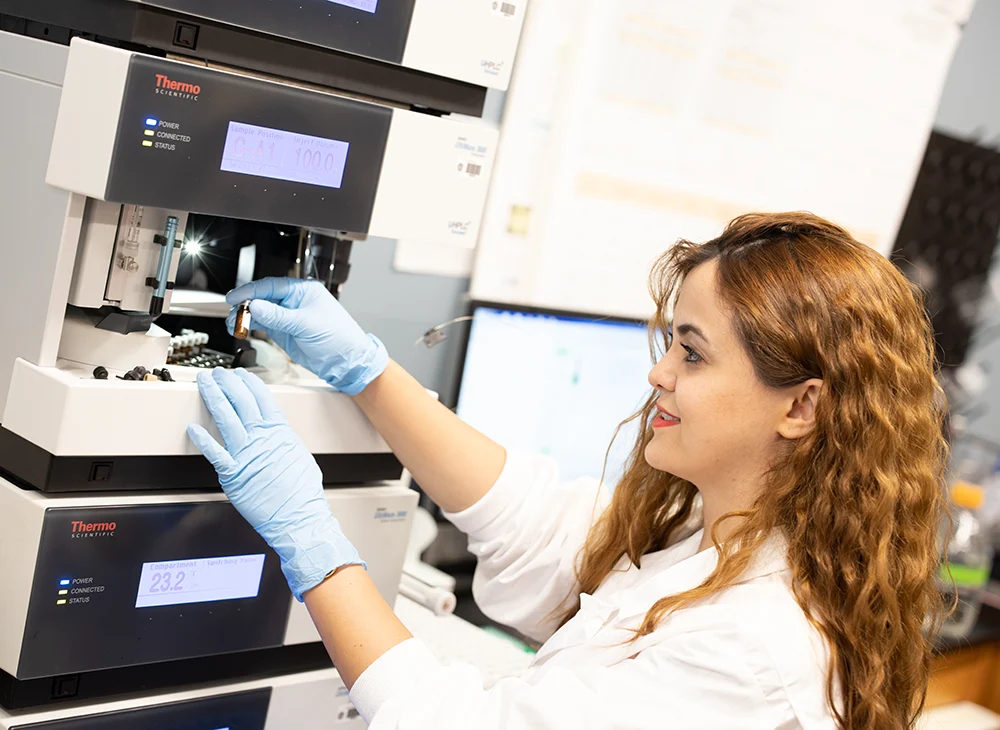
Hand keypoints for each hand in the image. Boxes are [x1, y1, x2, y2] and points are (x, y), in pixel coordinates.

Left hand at [187, 367, 363, 600]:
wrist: (299, 516)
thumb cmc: (302, 492)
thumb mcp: (299, 455)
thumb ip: (284, 440)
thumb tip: (278, 434)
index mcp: (280, 431)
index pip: (261, 397)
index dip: (248, 382)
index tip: (239, 374)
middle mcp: (262, 438)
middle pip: (241, 400)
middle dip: (226, 383)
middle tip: (216, 374)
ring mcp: (247, 454)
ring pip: (225, 417)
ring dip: (213, 397)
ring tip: (204, 384)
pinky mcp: (234, 474)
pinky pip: (214, 452)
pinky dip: (202, 439)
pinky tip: (192, 428)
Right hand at [225, 278, 387, 395]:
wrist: (347, 362)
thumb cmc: (338, 338)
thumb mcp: (306, 325)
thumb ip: (278, 316)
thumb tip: (255, 306)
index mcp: (303, 291)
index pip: (272, 286)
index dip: (251, 291)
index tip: (235, 297)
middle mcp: (294, 301)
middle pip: (263, 297)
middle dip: (245, 304)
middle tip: (233, 313)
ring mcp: (288, 316)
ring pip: (260, 311)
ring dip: (245, 316)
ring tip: (234, 323)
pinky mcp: (284, 331)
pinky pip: (263, 324)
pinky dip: (251, 326)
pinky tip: (241, 328)